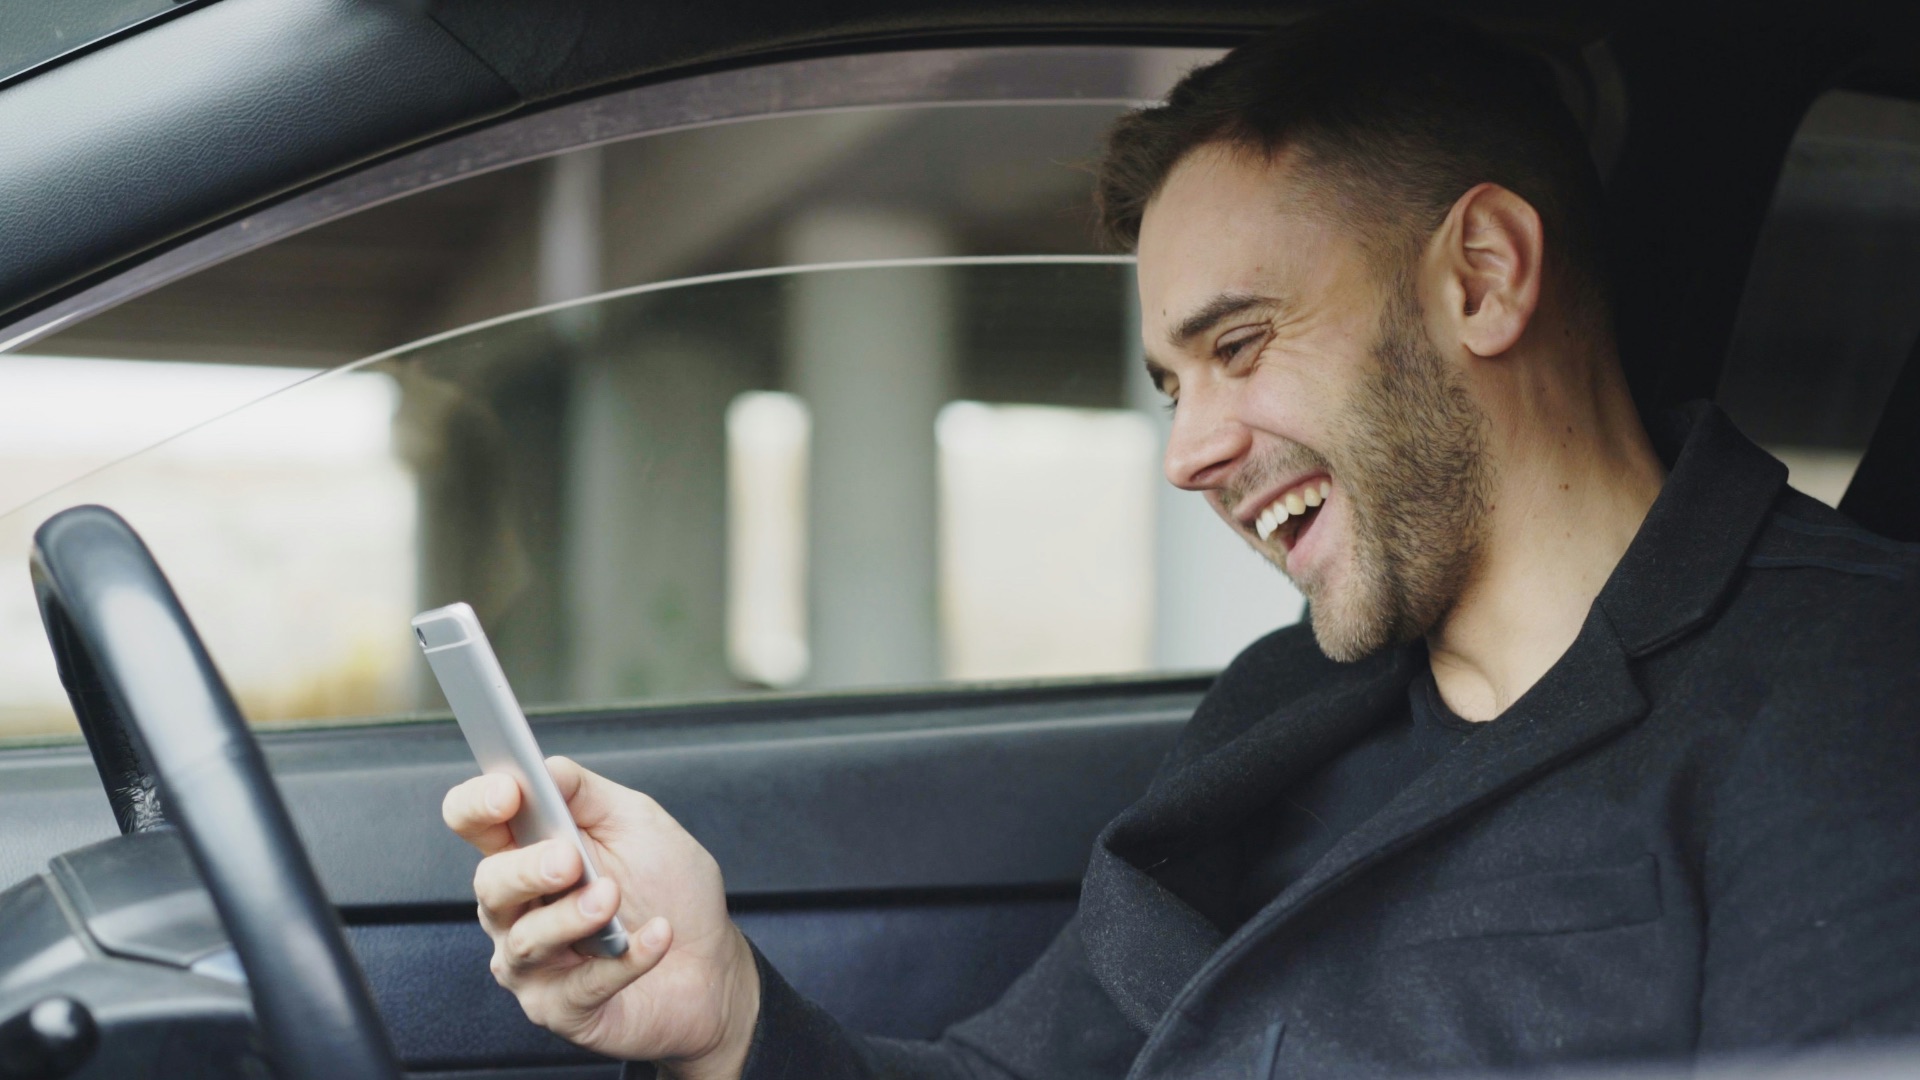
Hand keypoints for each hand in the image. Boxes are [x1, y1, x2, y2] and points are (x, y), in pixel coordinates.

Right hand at [442, 757, 759, 1078]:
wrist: (711, 963)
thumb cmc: (668, 890)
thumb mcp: (636, 823)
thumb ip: (586, 794)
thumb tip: (543, 767)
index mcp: (526, 853)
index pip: (473, 823)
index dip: (478, 805)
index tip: (509, 791)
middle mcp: (516, 910)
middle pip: (488, 884)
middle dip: (526, 868)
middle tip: (569, 859)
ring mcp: (533, 964)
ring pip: (525, 941)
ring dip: (573, 916)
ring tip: (613, 898)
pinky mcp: (561, 1009)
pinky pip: (581, 986)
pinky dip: (625, 959)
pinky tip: (657, 935)